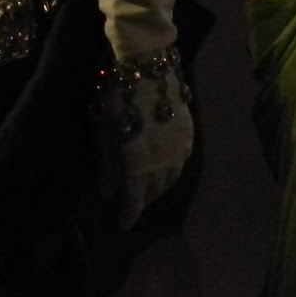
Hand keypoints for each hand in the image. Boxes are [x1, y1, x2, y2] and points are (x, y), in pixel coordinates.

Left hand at [99, 60, 193, 228]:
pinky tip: (168, 168)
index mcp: (140, 163)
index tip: (124, 224)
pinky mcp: (189, 134)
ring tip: (150, 189)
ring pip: (173, 177)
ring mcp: (180, 148)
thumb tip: (107, 194)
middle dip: (144, 199)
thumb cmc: (119, 101)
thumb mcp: (105, 134)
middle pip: (155, 190)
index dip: (129, 213)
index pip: (136, 198)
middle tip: (134, 203)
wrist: (149, 72)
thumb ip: (108, 166)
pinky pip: (183, 162)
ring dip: (161, 187)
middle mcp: (164, 161)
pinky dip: (174, 171)